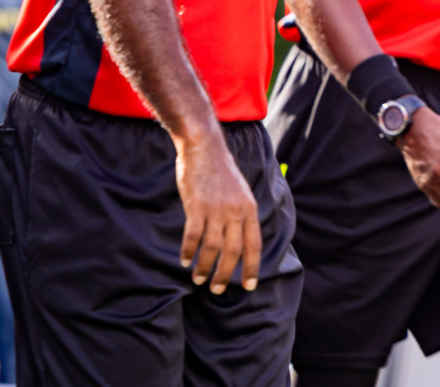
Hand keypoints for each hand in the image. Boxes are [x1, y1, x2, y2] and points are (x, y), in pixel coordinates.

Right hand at [176, 130, 261, 294]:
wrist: (205, 149)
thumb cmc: (221, 173)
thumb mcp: (241, 193)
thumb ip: (242, 215)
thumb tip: (239, 241)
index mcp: (250, 209)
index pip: (254, 245)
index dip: (252, 267)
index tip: (250, 286)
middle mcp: (236, 211)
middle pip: (233, 252)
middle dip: (226, 275)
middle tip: (218, 290)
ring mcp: (216, 209)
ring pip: (212, 248)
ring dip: (204, 267)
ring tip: (198, 279)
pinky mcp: (197, 207)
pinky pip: (193, 236)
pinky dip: (188, 251)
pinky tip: (184, 261)